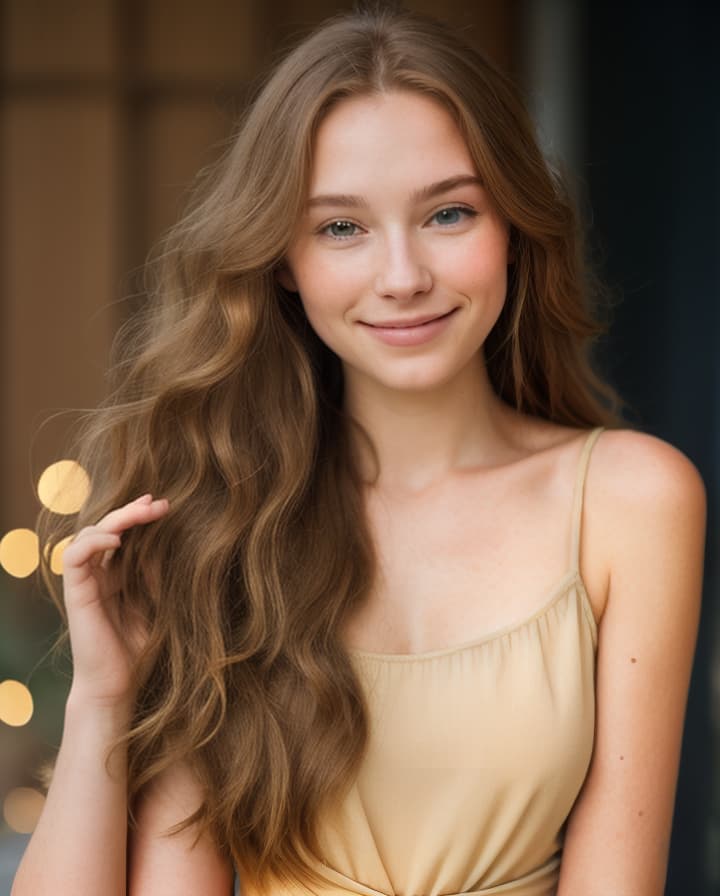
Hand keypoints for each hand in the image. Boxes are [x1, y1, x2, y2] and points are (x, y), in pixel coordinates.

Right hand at [61, 494, 169, 710]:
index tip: (164, 506)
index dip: (139, 517)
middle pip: (107, 527)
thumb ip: (155, 577)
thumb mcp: (156, 606)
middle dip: (132, 511)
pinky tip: (117, 539)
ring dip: (116, 518)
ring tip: (143, 513)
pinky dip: (94, 541)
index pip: (122, 535)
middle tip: (160, 503)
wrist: (117, 687)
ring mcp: (85, 583)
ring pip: (89, 534)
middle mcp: (98, 575)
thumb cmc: (138, 651)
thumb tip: (166, 545)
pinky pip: (75, 557)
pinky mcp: (76, 594)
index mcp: (116, 576)